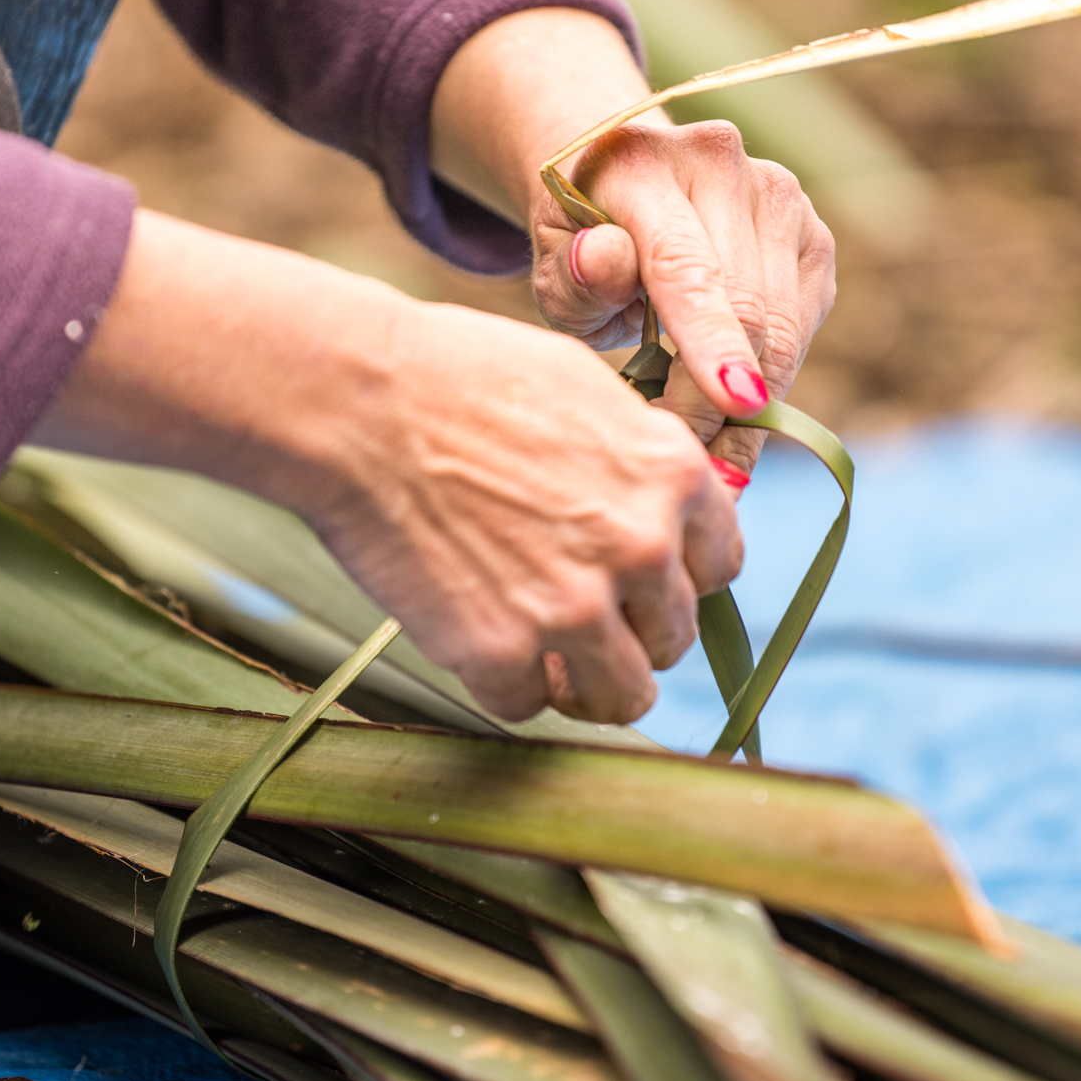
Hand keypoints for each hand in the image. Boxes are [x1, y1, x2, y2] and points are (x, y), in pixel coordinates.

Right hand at [33, 214, 741, 722]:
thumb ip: (636, 457)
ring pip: (622, 696)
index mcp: (673, 476)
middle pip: (673, 638)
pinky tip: (472, 641)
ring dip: (584, 685)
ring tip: (544, 661)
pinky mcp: (502, 652)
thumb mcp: (583, 388)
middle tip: (576, 616)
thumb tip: (661, 500)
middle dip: (629, 633)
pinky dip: (499, 683)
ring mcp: (577, 607)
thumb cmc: (459, 376)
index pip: (720, 567)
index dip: (677, 578)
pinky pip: (524, 705)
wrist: (359, 403)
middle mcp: (642, 547)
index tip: (639, 581)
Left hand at [430, 9, 836, 477]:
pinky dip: (772, 380)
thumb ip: (574, 275)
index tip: (736, 407)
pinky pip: (801, 329)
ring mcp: (777, 194)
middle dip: (719, 404)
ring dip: (752, 404)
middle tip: (689, 468)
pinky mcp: (811, 233)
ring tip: (710, 455)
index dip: (712, 340)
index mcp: (640, 165)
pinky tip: (731, 405)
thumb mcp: (553, 268)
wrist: (624, 183)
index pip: (685, 264)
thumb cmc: (578, 241)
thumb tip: (607, 259)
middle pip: (744, 307)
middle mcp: (720, 164)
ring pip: (784, 327)